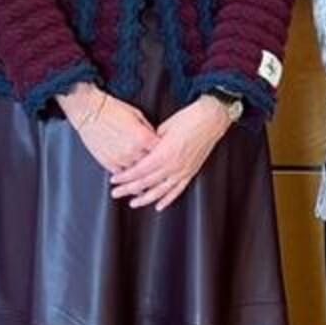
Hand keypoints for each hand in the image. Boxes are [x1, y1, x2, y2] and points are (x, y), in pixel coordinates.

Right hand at [60, 86, 156, 175]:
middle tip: (159, 168)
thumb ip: (148, 129)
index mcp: (143, 137)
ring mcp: (121, 159)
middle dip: (155, 165)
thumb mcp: (137, 115)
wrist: (90, 112)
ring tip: (145, 175)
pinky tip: (130, 176)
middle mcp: (133, 150)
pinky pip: (122, 175)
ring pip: (137, 174)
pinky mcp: (109, 163)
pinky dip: (127, 176)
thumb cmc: (111, 109)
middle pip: (151, 165)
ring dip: (141, 174)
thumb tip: (154, 138)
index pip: (161, 151)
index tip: (166, 155)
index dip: (165, 152)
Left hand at [110, 95, 231, 209]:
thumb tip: (142, 149)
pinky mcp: (191, 172)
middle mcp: (173, 165)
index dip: (125, 177)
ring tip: (133, 203)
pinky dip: (167, 199)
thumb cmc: (189, 118)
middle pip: (146, 182)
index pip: (139, 170)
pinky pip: (177, 190)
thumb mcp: (164, 127)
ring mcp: (183, 171)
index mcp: (164, 153)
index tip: (114, 180)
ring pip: (160, 191)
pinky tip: (159, 205)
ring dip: (145, 199)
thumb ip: (152, 141)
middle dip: (128, 189)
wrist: (211, 119)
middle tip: (116, 193)